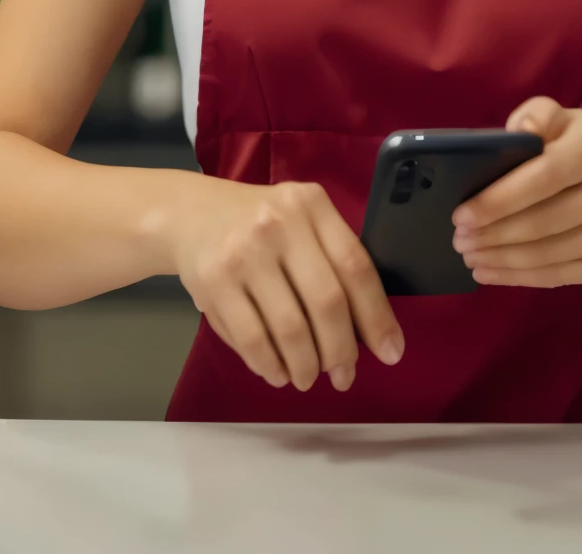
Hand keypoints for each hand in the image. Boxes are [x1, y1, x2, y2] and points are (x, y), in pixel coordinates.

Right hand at [167, 177, 403, 392]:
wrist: (190, 214)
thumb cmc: (259, 223)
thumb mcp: (301, 220)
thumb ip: (333, 260)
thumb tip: (371, 331)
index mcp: (311, 205)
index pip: (355, 266)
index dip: (377, 316)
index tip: (391, 352)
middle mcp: (279, 224)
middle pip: (326, 302)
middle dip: (341, 351)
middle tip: (344, 376)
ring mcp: (244, 252)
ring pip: (290, 328)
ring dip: (306, 365)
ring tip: (308, 377)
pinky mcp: (214, 281)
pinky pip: (252, 338)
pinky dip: (271, 365)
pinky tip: (278, 372)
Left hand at [450, 96, 581, 287]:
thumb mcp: (569, 118)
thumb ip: (538, 115)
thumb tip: (511, 133)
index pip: (542, 178)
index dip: (498, 200)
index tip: (461, 214)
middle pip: (541, 223)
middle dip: (492, 235)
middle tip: (458, 239)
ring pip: (547, 255)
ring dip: (501, 259)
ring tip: (470, 255)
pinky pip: (559, 276)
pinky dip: (521, 277)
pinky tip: (492, 272)